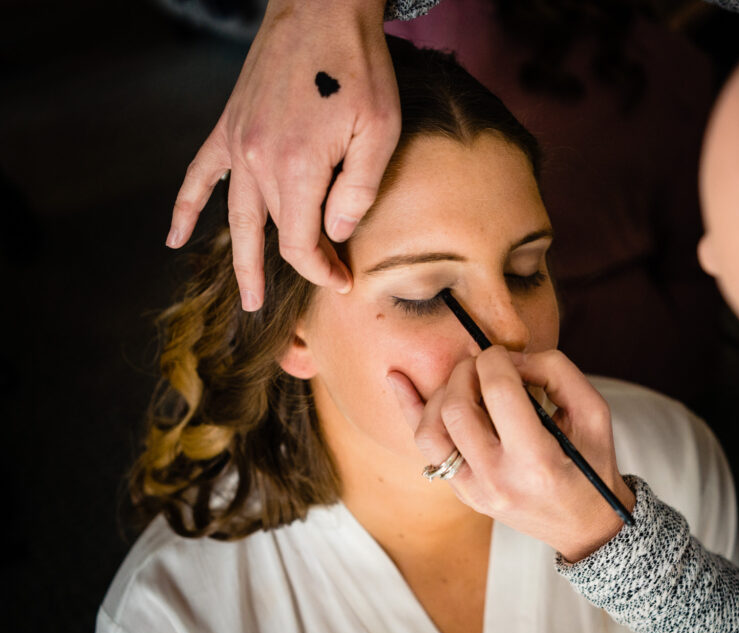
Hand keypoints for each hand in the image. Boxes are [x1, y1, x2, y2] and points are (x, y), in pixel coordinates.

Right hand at [167, 0, 399, 310]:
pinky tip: (173, 237)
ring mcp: (238, 144)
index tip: (343, 280)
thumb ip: (358, 191)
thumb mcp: (379, 132)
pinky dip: (185, 207)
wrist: (322, 9)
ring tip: (243, 294)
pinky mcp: (230, 125)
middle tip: (281, 310)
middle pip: (269, 235)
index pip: (301, 244)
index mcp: (298, 169)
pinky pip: (199, 175)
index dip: (321, 270)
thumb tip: (335, 232)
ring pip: (233, 217)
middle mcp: (259, 163)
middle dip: (284, 273)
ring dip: (238, 258)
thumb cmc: (360, 69)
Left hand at [389, 347, 635, 561]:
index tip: (504, 354)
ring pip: (430, 431)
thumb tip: (510, 357)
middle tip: (483, 363)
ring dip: (441, 392)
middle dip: (466, 371)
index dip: (497, 359)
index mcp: (536, 461)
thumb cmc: (591, 464)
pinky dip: (411, 410)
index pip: (500, 392)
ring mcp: (474, 491)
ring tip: (463, 381)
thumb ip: (556, 372)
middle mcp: (498, 480)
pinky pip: (426, 449)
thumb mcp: (593, 413)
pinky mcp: (462, 493)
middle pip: (457, 408)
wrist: (584, 525)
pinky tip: (396, 379)